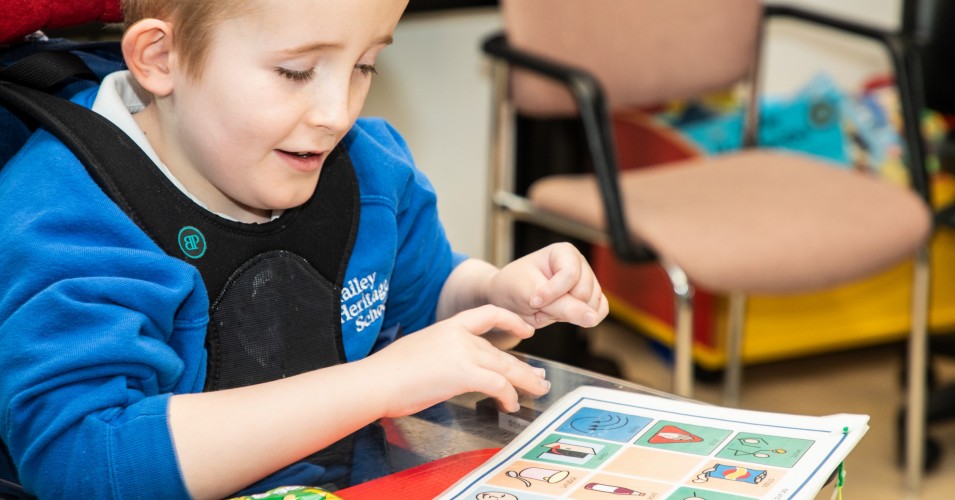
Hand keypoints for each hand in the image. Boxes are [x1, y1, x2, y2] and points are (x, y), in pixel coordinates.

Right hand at [367, 305, 549, 416]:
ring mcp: (463, 353)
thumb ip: (442, 355)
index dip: (511, 320)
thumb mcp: (420, 351)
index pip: (487, 314)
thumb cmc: (388, 373)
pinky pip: (498, 385)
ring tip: (537, 392)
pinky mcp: (463, 374)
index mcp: (448, 326)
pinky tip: (509, 405)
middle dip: (525, 368)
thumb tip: (451, 371)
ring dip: (526, 383)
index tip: (526, 329)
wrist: (376, 380)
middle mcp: (459, 336)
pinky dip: (508, 396)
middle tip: (540, 378)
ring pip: (507, 367)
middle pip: (502, 352)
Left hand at [489, 242, 608, 328]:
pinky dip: (582, 319)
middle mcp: (580, 264)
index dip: (552, 293)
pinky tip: (562, 315)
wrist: (509, 297)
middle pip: (583, 293)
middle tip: (538, 304)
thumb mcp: (530, 296)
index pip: (570, 275)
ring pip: (592, 305)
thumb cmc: (515, 288)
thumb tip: (592, 318)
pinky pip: (601, 311)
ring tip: (547, 308)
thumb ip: (563, 307)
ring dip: (566, 314)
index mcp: (564, 252)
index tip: (533, 300)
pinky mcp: (592, 297)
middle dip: (559, 306)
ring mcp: (588, 281)